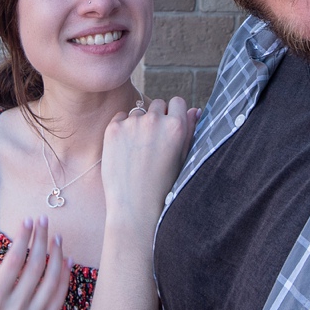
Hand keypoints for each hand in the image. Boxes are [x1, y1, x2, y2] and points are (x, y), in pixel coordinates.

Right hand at [0, 217, 71, 309]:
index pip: (14, 260)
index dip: (23, 237)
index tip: (28, 221)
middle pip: (35, 268)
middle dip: (41, 241)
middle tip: (44, 222)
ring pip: (50, 284)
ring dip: (57, 257)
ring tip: (56, 238)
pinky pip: (57, 301)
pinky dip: (64, 280)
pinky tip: (66, 261)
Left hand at [101, 98, 196, 231]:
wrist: (135, 206)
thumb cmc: (164, 185)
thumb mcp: (183, 158)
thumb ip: (189, 130)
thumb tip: (195, 109)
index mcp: (177, 127)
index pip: (177, 102)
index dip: (173, 114)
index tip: (169, 128)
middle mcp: (155, 120)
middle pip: (157, 104)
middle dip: (157, 118)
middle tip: (153, 143)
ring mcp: (132, 123)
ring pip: (137, 112)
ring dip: (139, 123)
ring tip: (139, 151)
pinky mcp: (113, 129)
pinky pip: (120, 118)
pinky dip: (122, 128)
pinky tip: (125, 149)